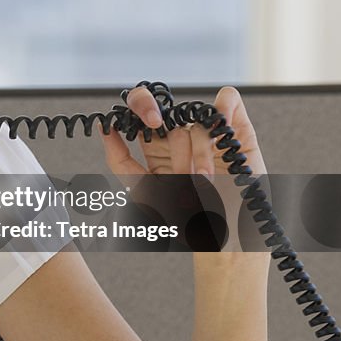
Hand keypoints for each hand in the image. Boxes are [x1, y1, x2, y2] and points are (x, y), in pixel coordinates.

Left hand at [101, 85, 268, 260]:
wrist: (227, 240)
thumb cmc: (188, 220)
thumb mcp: (144, 192)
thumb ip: (120, 161)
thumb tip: (103, 127)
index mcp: (156, 147)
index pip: (141, 111)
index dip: (137, 104)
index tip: (138, 119)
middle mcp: (181, 136)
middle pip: (164, 108)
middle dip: (153, 114)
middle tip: (153, 123)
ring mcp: (209, 133)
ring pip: (192, 118)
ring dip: (196, 150)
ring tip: (202, 180)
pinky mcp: (237, 131)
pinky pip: (227, 100)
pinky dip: (224, 107)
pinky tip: (222, 130)